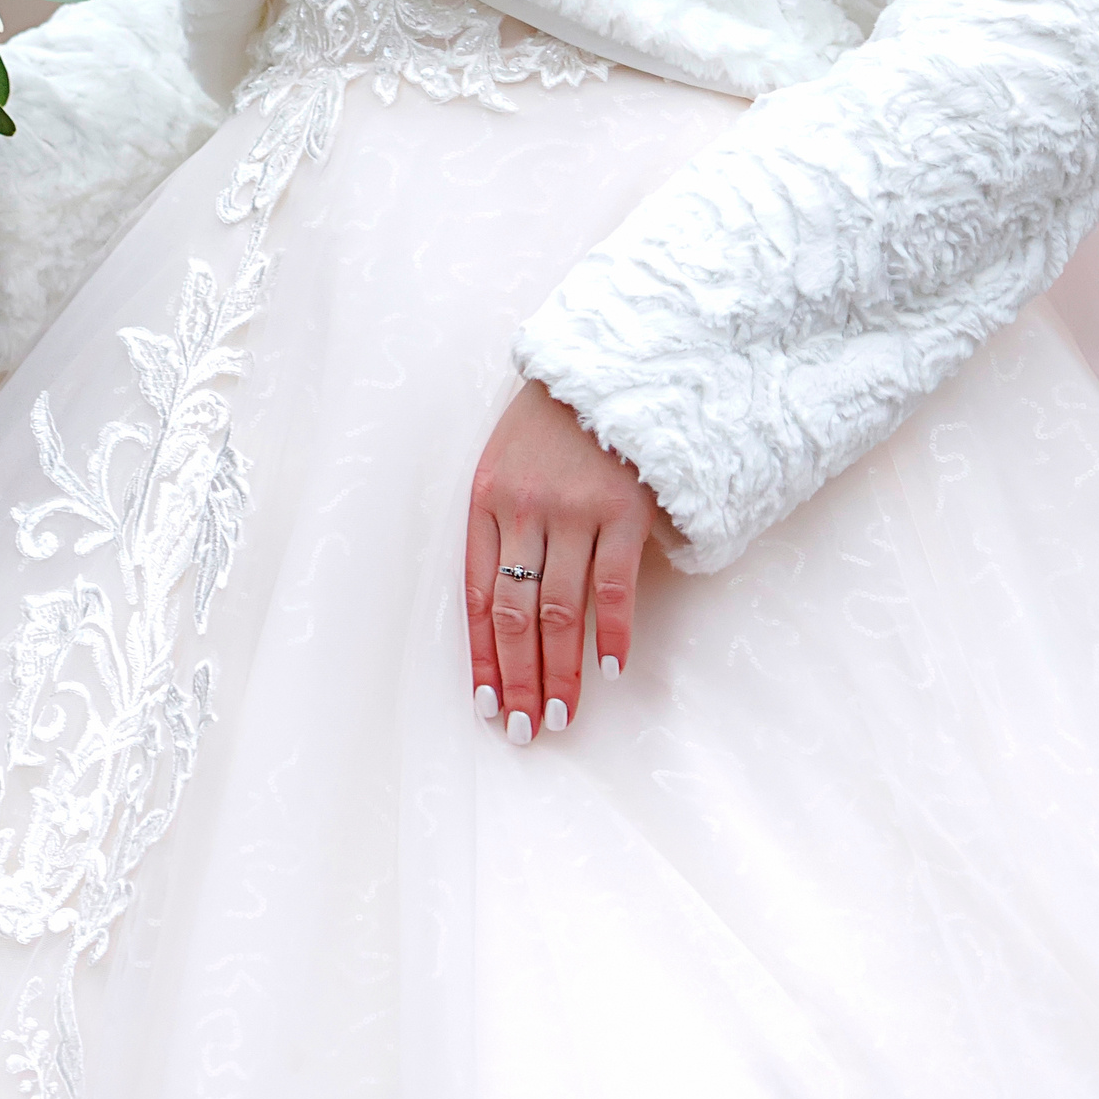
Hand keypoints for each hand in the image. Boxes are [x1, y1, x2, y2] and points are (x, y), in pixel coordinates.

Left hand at [466, 379, 664, 740]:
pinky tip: (609, 669)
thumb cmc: (550, 425)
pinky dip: (612, 631)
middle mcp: (524, 510)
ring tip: (560, 716)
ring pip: (560, 608)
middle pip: (515, 613)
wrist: (605, 367)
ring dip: (560, 669)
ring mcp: (574, 510)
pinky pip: (614, 584)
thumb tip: (505, 611)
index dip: (482, 657)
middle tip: (526, 731)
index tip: (489, 707)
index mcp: (485, 501)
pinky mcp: (622, 508)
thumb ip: (502, 524)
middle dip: (519, 679)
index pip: (475, 597)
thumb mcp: (505, 463)